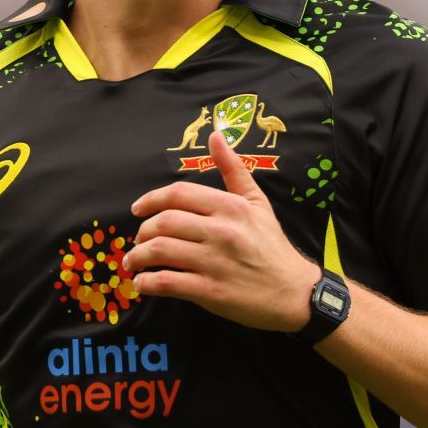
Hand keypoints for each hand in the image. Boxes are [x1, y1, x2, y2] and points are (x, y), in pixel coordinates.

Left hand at [125, 130, 320, 331]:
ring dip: (138, 257)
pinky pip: (167, 282)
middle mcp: (221, 232)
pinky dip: (148, 283)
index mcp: (230, 207)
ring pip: (160, 251)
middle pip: (164, 222)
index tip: (137, 209)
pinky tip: (144, 283)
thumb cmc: (272, 246)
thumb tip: (215, 135)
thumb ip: (234, 169)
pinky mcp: (210, 291)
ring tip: (134, 262)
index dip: (150, 199)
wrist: (293, 292)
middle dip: (142, 232)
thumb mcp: (257, 202)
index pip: (178, 194)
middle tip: (138, 240)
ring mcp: (214, 262)